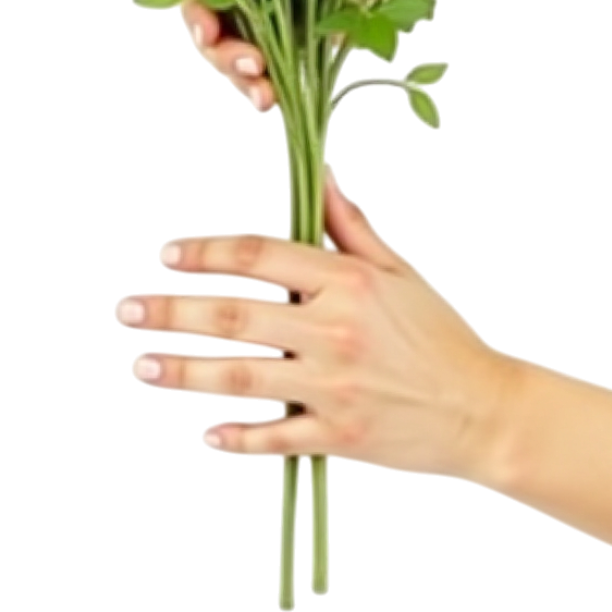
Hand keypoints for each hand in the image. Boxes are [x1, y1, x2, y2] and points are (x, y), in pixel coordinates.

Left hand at [115, 165, 517, 484]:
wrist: (485, 408)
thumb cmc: (439, 332)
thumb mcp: (399, 269)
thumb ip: (349, 224)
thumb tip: (321, 172)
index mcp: (346, 282)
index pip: (259, 256)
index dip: (207, 253)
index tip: (169, 255)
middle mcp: (333, 331)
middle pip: (234, 317)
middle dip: (171, 311)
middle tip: (127, 310)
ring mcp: (333, 389)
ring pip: (241, 377)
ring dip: (184, 372)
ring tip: (141, 365)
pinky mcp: (339, 438)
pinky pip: (276, 438)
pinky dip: (240, 438)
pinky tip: (207, 434)